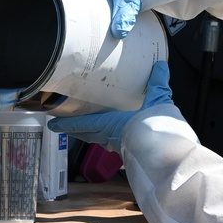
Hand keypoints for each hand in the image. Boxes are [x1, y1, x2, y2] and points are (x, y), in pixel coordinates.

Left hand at [47, 61, 173, 152]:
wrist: (170, 156)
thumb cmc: (158, 130)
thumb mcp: (158, 100)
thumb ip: (157, 83)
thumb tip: (159, 66)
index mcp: (110, 125)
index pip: (81, 124)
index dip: (65, 124)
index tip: (52, 124)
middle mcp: (111, 138)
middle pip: (85, 134)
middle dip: (73, 130)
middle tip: (61, 127)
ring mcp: (120, 147)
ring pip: (97, 141)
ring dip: (88, 135)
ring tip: (84, 131)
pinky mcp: (132, 153)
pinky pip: (113, 145)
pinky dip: (108, 140)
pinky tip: (115, 138)